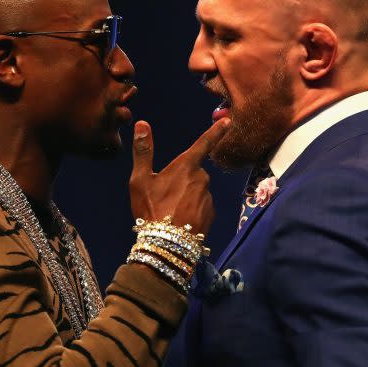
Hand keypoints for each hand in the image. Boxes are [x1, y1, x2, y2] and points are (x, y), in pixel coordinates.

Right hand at [129, 118, 229, 237]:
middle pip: (194, 173)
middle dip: (183, 181)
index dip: (216, 131)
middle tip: (164, 197)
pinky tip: (181, 222)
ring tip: (170, 213)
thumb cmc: (150, 209)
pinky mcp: (211, 214)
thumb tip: (142, 123)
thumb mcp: (140, 180)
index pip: (204, 143)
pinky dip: (193, 212)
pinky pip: (202, 207)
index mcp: (185, 166)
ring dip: (187, 198)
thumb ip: (143, 151)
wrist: (166, 245)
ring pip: (198, 191)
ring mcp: (208, 198)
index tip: (228, 121)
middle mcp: (202, 179)